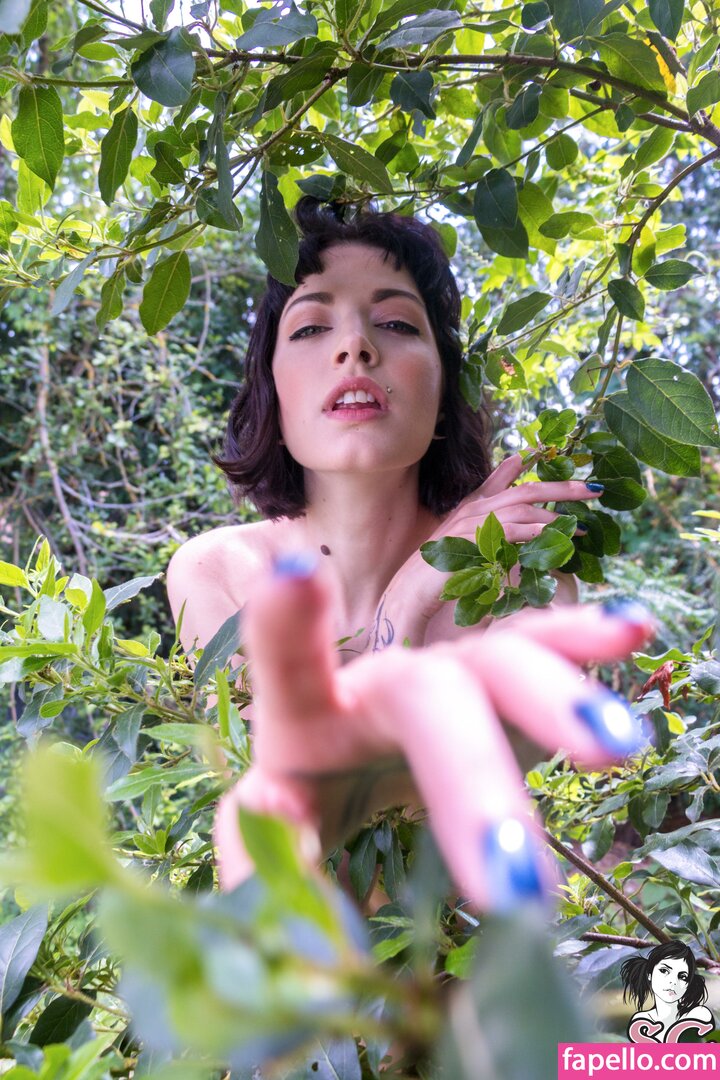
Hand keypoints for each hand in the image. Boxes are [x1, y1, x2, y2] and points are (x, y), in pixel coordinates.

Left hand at [214, 558, 652, 908]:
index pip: (289, 662)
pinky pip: (543, 656)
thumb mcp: (268, 846)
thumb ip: (255, 844)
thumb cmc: (309, 814)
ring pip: (501, 667)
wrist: (355, 793)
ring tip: (612, 746)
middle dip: (471, 778)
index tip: (295, 576)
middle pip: (427, 698)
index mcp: (306, 719)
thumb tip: (279, 802)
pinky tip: (630, 627)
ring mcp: (446, 678)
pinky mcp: (501, 690)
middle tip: (513, 886)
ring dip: (553, 701)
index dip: (289, 622)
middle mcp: (380, 684)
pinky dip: (582, 641)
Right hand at [380, 454, 604, 638]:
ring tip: (580, 526)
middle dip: (562, 489)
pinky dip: (534, 531)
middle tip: (594, 490)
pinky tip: (553, 536)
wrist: (410, 593)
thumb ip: (487, 538)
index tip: (577, 480)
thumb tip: (511, 523)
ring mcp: (472, 522)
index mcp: (474, 506)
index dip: (545, 478)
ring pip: (521, 508)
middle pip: (525, 490)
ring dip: (554, 515)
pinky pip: (510, 530)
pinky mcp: (472, 541)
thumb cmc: (438, 573)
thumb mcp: (466, 544)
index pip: (511, 481)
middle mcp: (474, 508)